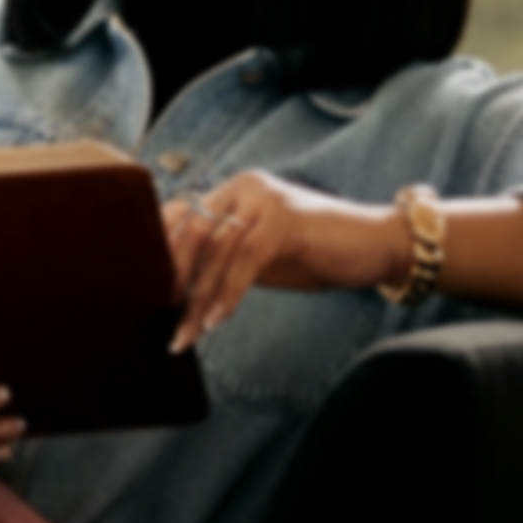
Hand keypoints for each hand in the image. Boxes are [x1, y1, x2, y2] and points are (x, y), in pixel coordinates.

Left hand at [163, 170, 402, 351]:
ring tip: (184, 334)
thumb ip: (220, 259)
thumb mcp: (257, 255)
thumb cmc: (315, 253)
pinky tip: (215, 321)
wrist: (378, 246)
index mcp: (232, 191)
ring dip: (197, 299)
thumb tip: (174, 286)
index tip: (144, 292)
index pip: (181, 217)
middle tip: (162, 321)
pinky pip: (244, 261)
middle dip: (174, 281)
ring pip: (215, 252)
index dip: (161, 255)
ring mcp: (264, 199)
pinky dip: (226, 295)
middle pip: (192, 234)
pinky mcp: (284, 220)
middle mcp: (244, 187)